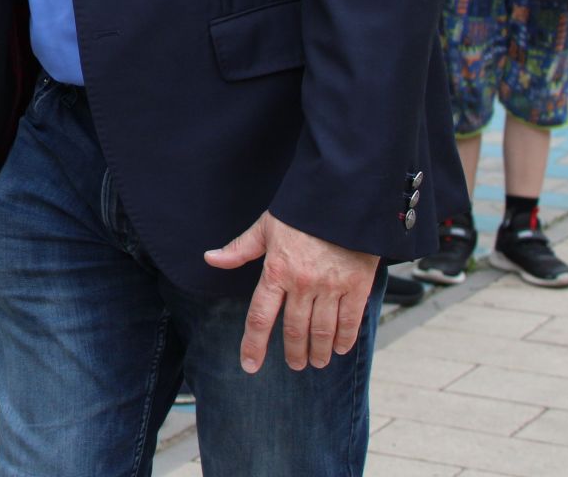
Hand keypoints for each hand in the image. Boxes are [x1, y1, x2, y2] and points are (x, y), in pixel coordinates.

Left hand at [205, 211, 377, 372]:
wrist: (342, 199)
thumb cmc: (300, 213)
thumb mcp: (265, 227)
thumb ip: (239, 249)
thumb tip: (210, 258)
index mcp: (277, 271)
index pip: (260, 316)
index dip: (254, 344)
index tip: (250, 366)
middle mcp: (303, 283)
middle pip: (295, 329)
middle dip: (294, 352)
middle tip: (295, 365)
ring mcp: (332, 286)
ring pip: (323, 330)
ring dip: (319, 351)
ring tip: (317, 362)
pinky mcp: (357, 285)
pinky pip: (350, 320)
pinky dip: (346, 338)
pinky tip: (341, 348)